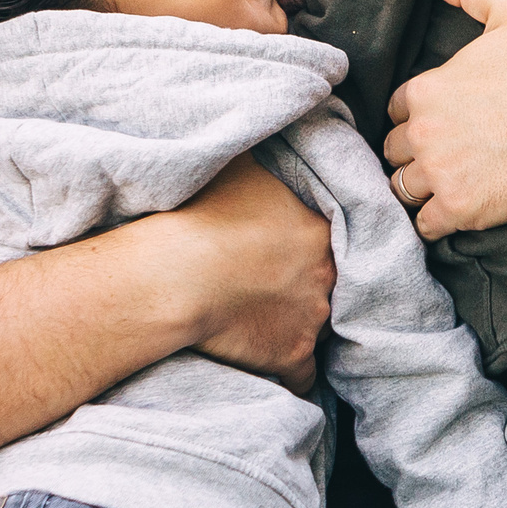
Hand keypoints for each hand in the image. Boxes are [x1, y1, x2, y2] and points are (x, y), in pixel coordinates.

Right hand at [166, 156, 334, 394]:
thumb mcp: (240, 165)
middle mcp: (326, 276)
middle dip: (304, 281)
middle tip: (269, 282)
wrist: (174, 276)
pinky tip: (270, 363)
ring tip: (258, 316)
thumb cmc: (200, 214)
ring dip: (294, 321)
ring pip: (316, 323)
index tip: (287, 249)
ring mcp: (312, 320)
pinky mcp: (291, 357)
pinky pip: (302, 376)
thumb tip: (275, 131)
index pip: (333, 238)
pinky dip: (289, 373)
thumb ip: (269, 157)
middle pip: (327, 281)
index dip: (309, 244)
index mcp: (319, 230)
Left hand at [382, 0, 506, 240]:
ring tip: (449, 186)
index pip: (395, 111)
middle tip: (446, 157)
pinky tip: (456, 213)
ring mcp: (440, 174)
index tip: (440, 124)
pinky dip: (436, 222)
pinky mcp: (461, 210)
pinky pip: (425, 226)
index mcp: (427, 89)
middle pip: (395, 152)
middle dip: (415, 154)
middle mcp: (423, 133)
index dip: (416, 117)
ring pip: (404, 189)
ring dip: (422, 189)